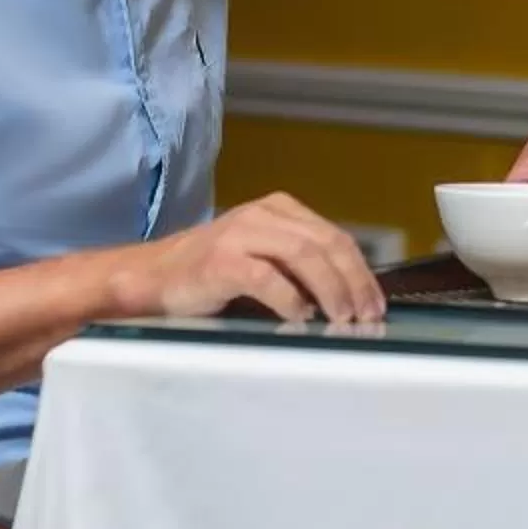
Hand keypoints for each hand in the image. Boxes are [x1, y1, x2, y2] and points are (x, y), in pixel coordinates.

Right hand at [126, 193, 385, 323]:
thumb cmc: (211, 274)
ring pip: (303, 255)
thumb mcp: (263, 258)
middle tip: (366, 317)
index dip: (361, 271)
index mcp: (279, 210)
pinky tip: (301, 319)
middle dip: (353, 282)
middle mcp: (262, 215)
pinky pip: (267, 277)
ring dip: (331, 290)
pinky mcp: (221, 260)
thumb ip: (300, 267)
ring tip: (342, 319)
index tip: (376, 304)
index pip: (335, 236)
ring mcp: (240, 234)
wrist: (151, 278)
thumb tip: (351, 298)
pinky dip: (290, 300)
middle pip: (326, 244)